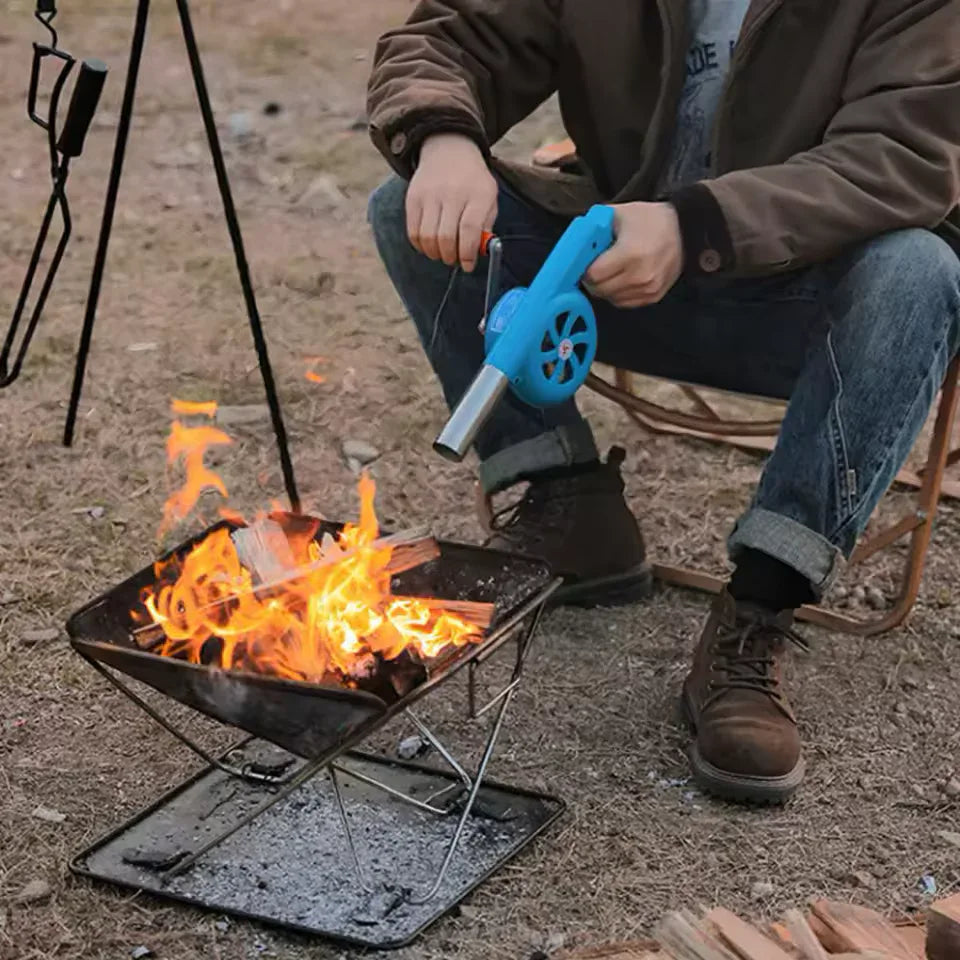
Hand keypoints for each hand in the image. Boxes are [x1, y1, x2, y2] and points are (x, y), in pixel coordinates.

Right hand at [405, 133, 497, 272]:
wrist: (448, 150)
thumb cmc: (473, 183)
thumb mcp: (489, 199)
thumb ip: (485, 226)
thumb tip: (476, 253)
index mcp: (478, 194)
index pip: (469, 230)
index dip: (467, 253)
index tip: (468, 266)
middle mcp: (453, 192)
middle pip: (446, 237)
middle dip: (450, 257)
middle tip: (454, 260)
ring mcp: (430, 194)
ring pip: (427, 236)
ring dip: (435, 253)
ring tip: (442, 253)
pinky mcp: (413, 197)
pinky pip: (413, 231)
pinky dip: (420, 245)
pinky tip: (429, 245)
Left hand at [584, 202, 682, 306]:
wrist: (685, 230)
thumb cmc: (650, 220)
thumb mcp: (619, 214)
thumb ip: (594, 228)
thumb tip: (574, 245)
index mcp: (630, 253)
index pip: (593, 274)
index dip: (584, 268)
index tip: (585, 261)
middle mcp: (640, 276)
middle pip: (599, 289)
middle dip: (592, 279)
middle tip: (595, 266)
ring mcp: (648, 289)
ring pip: (610, 298)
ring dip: (604, 287)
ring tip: (610, 270)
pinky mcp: (653, 297)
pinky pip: (623, 302)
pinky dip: (617, 293)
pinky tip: (621, 278)